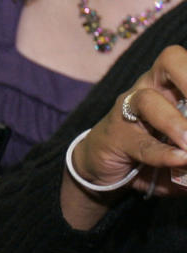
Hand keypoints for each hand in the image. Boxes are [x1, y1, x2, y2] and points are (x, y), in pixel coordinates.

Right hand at [69, 45, 186, 197]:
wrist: (98, 167)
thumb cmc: (149, 151)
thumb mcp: (177, 145)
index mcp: (169, 82)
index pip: (185, 62)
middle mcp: (148, 88)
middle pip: (170, 62)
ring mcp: (127, 111)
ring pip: (149, 102)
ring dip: (175, 123)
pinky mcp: (115, 139)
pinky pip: (142, 144)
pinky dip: (164, 154)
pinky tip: (180, 159)